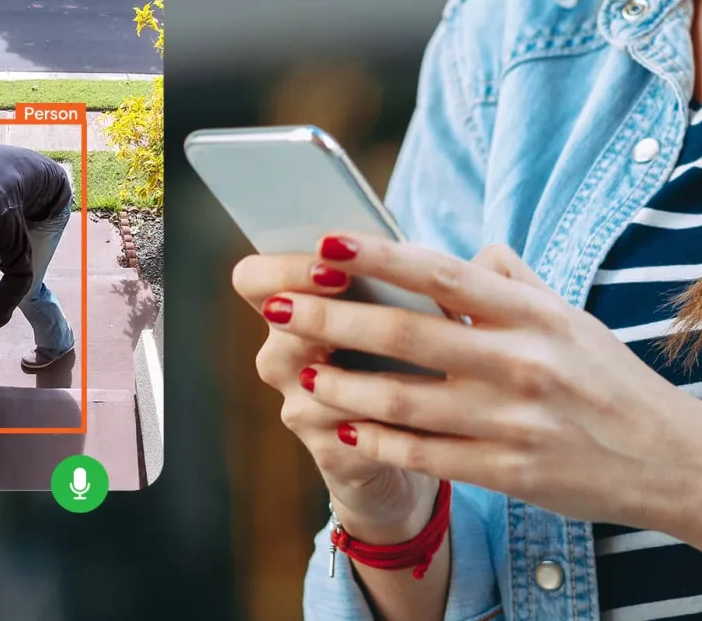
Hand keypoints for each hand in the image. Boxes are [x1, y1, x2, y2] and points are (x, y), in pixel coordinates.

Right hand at [232, 254, 439, 543]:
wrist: (413, 437)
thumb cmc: (405, 352)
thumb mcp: (401, 307)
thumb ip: (401, 276)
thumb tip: (448, 251)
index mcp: (291, 311)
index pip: (253, 279)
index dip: (283, 269)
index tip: (332, 266)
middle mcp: (281, 359)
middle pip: (277, 323)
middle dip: (319, 309)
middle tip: (358, 299)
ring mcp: (299, 406)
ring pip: (319, 382)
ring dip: (365, 368)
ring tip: (414, 356)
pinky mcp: (329, 450)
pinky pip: (356, 431)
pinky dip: (394, 414)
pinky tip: (428, 404)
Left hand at [253, 233, 701, 558]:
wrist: (669, 457)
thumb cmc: (606, 375)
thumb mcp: (567, 314)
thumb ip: (510, 278)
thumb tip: (460, 250)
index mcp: (529, 313)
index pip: (438, 272)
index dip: (376, 256)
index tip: (322, 241)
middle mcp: (518, 361)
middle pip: (404, 335)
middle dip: (329, 319)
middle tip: (276, 304)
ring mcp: (511, 420)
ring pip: (403, 401)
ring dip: (338, 385)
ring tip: (295, 369)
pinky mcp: (508, 471)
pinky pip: (425, 455)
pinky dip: (375, 442)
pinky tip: (338, 429)